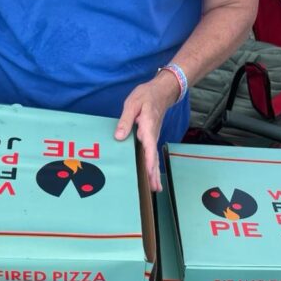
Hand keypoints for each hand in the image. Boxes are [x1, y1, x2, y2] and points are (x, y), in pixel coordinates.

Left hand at [114, 72, 180, 192]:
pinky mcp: (151, 138)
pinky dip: (153, 166)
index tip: (149, 172)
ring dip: (155, 173)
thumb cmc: (146, 96)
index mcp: (147, 127)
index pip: (149, 147)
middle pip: (154, 157)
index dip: (149, 160)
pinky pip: (153, 154)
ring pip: (155, 158)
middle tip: (154, 189)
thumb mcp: (133, 104)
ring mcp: (153, 137)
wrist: (161, 92)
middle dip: (154, 173)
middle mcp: (152, 135)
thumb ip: (126, 120)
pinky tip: (152, 174)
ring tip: (156, 188)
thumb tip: (119, 136)